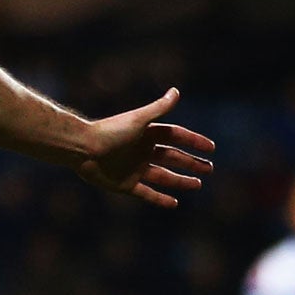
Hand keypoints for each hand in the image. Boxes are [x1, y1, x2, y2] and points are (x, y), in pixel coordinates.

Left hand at [76, 88, 214, 208]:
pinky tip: (175, 203)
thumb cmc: (110, 131)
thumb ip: (158, 108)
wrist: (83, 148)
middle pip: (172, 157)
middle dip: (191, 163)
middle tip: (209, 169)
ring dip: (180, 180)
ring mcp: (134, 169)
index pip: (176, 137)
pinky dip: (160, 199)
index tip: (211, 148)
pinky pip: (147, 194)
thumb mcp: (139, 120)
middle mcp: (142, 151)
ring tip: (198, 185)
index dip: (193, 142)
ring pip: (163, 176)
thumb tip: (176, 91)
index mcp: (147, 134)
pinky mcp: (125, 185)